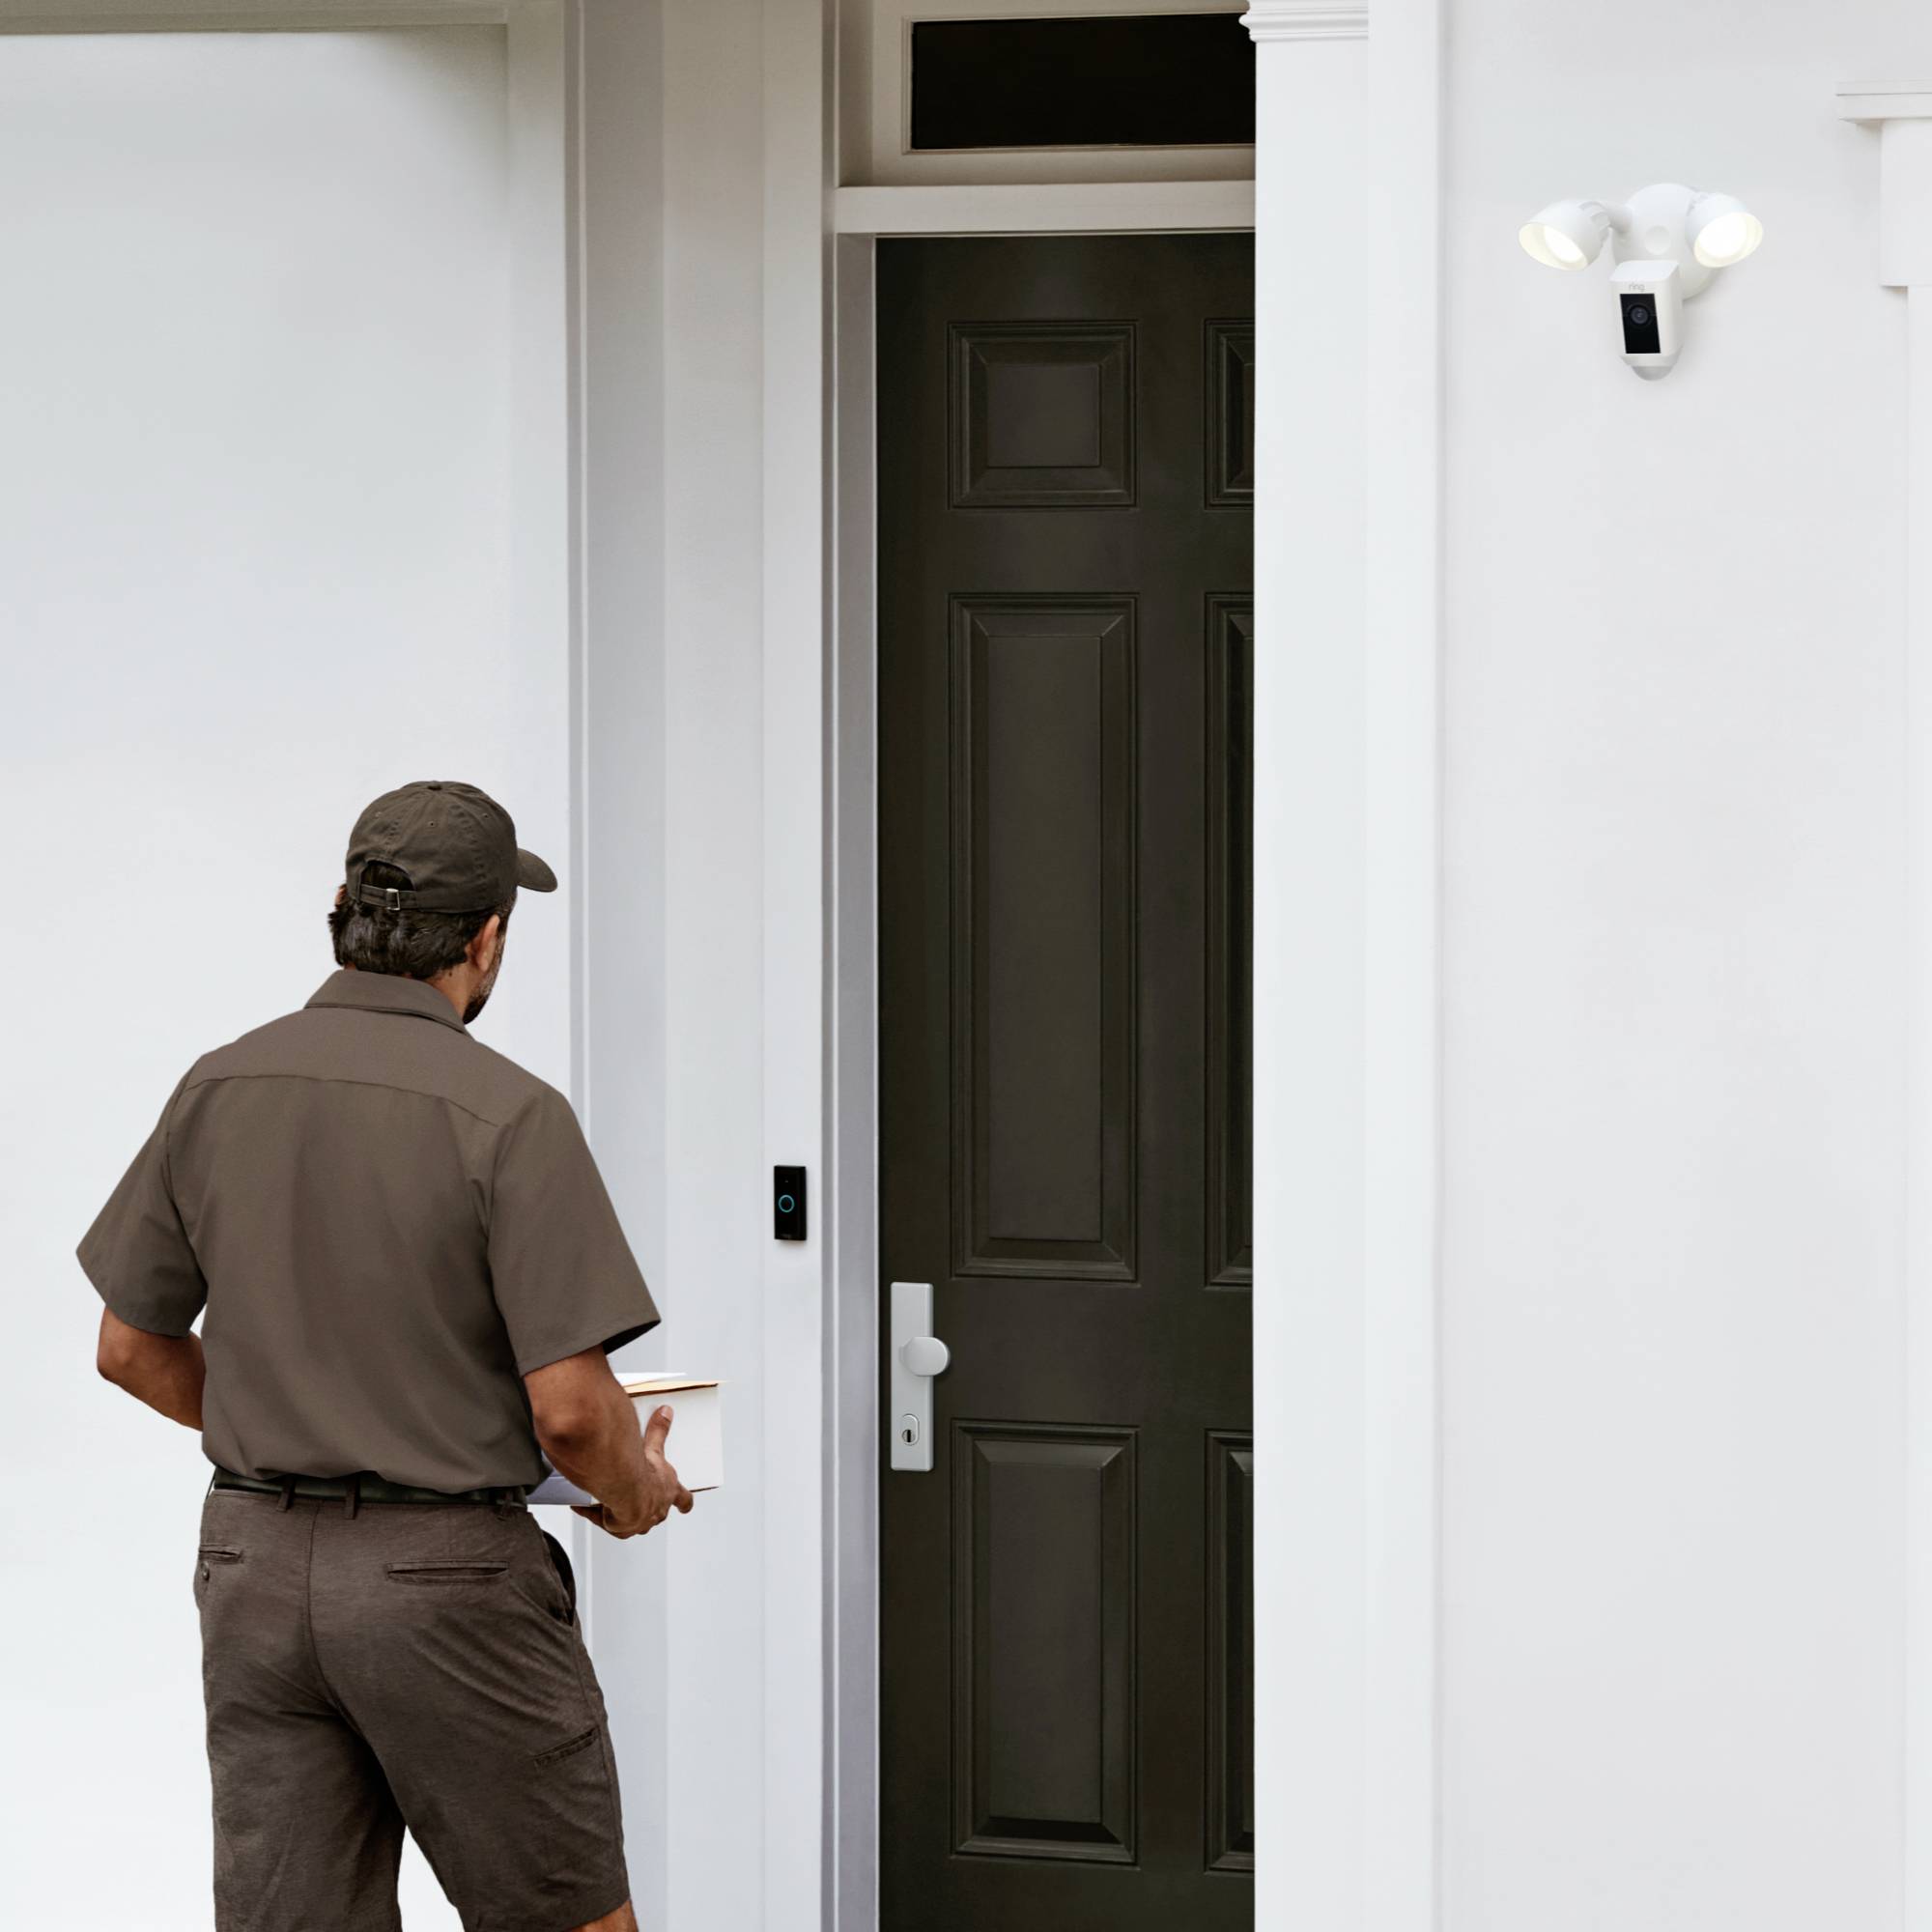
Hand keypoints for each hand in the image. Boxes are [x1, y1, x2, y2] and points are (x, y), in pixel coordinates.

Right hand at [572, 1404, 694, 1538]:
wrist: (627, 1491)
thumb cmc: (644, 1473)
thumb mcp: (654, 1448)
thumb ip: (659, 1430)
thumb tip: (666, 1412)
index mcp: (669, 1492)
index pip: (683, 1499)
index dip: (684, 1502)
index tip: (686, 1506)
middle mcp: (656, 1511)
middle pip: (656, 1514)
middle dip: (646, 1507)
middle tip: (636, 1499)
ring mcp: (640, 1522)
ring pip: (631, 1521)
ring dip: (620, 1513)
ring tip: (607, 1502)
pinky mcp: (621, 1528)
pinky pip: (607, 1522)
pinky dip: (596, 1514)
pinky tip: (584, 1506)